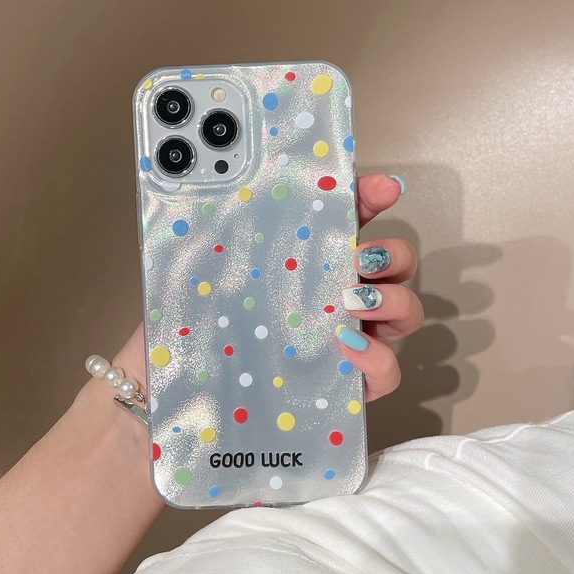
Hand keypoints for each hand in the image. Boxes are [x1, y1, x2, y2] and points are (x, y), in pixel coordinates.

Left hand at [109, 173, 422, 404]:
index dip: (373, 198)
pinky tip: (349, 347)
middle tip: (364, 256)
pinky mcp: (345, 386)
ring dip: (394, 300)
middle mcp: (333, 297)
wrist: (171, 394)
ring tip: (356, 301)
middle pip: (392, 264)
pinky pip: (386, 371)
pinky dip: (378, 358)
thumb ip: (217, 227)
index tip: (383, 187)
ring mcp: (346, 340)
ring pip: (403, 312)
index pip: (350, 221)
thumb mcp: (200, 267)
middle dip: (392, 252)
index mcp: (305, 263)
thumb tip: (218, 179)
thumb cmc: (189, 327)